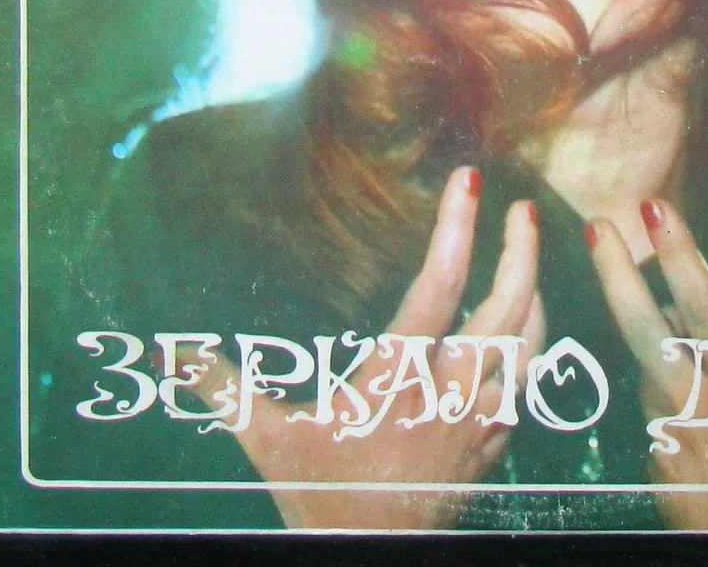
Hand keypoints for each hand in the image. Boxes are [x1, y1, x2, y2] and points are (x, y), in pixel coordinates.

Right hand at [189, 166, 544, 528]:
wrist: (374, 559)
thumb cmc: (321, 496)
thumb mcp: (267, 439)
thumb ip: (224, 387)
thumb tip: (171, 356)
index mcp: (400, 373)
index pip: (441, 283)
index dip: (457, 225)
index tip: (467, 180)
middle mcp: (451, 387)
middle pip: (507, 305)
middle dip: (522, 249)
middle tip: (524, 206)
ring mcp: (480, 415)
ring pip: (529, 341)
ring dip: (536, 289)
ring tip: (531, 250)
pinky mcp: (493, 439)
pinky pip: (528, 379)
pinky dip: (533, 340)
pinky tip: (527, 324)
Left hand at [586, 199, 707, 530]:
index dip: (682, 261)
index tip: (656, 212)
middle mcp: (703, 410)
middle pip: (647, 334)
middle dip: (617, 277)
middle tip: (594, 227)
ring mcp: (670, 435)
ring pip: (643, 362)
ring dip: (632, 313)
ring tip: (610, 257)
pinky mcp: (653, 458)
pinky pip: (648, 404)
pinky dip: (651, 373)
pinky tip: (655, 349)